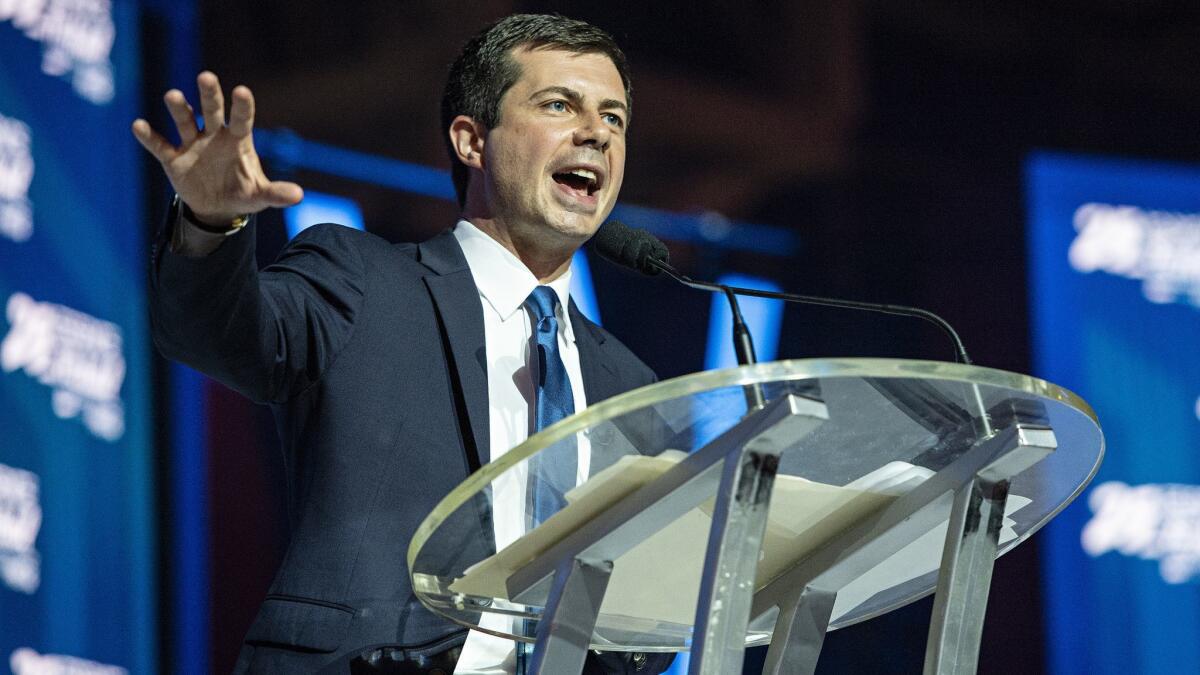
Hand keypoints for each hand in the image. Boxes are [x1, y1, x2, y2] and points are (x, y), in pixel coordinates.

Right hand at [131, 71, 302, 225]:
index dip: (242, 106)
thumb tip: (298, 196)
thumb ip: (276, 193)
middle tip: (206, 77)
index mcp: (238, 140)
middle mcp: (214, 136)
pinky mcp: (173, 158)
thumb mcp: (260, 195)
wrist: (217, 208)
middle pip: (212, 110)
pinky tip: (138, 125)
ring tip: (173, 95)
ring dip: (179, 109)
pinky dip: (149, 137)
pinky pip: (160, 145)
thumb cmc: (242, 193)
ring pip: (185, 121)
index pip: (242, 119)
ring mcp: (192, 144)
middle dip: (209, 95)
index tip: (242, 91)